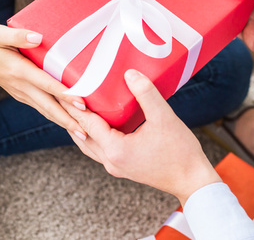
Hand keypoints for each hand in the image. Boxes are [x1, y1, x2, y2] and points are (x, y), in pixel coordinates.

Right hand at [0, 25, 85, 137]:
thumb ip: (18, 36)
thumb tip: (38, 38)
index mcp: (19, 71)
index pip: (46, 84)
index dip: (64, 94)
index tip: (81, 104)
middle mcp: (21, 86)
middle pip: (48, 106)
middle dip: (68, 119)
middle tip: (86, 131)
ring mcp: (20, 92)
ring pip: (45, 110)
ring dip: (63, 122)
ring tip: (81, 133)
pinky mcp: (21, 94)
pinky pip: (40, 107)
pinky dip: (54, 116)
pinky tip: (67, 122)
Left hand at [63, 69, 220, 205]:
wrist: (192, 180)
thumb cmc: (180, 152)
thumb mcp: (164, 117)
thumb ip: (145, 93)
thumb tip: (130, 73)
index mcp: (115, 149)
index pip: (86, 122)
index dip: (74, 104)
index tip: (62, 88)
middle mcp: (110, 160)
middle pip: (81, 134)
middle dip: (71, 114)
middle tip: (61, 94)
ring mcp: (115, 166)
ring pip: (87, 144)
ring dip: (79, 126)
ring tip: (73, 107)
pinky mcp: (123, 167)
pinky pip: (98, 149)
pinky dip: (92, 134)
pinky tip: (96, 123)